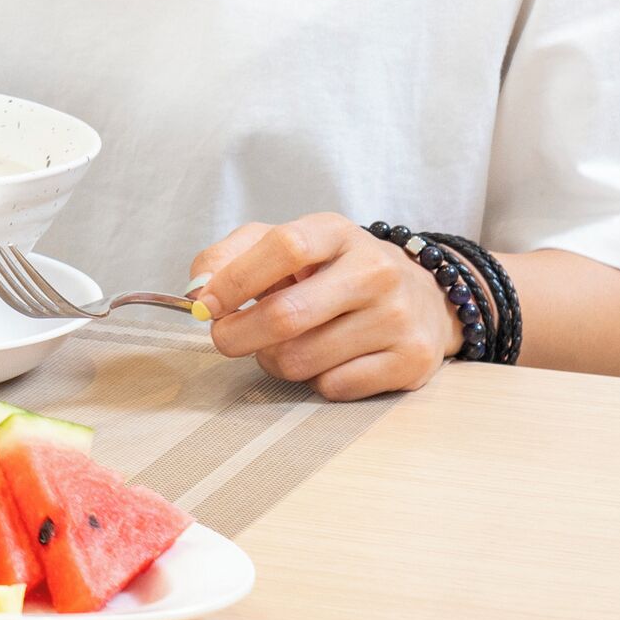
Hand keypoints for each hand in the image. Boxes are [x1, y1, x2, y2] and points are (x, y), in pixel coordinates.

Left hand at [191, 214, 462, 399]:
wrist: (421, 297)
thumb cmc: (333, 271)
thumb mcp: (287, 245)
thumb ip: (231, 257)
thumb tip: (198, 291)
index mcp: (338, 233)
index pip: (284, 247)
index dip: (235, 280)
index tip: (206, 304)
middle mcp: (375, 271)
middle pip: (285, 315)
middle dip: (237, 335)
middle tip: (226, 338)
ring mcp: (397, 318)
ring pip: (301, 359)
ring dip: (274, 360)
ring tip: (284, 345)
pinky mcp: (410, 361)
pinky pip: (333, 387)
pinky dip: (314, 381)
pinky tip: (325, 360)